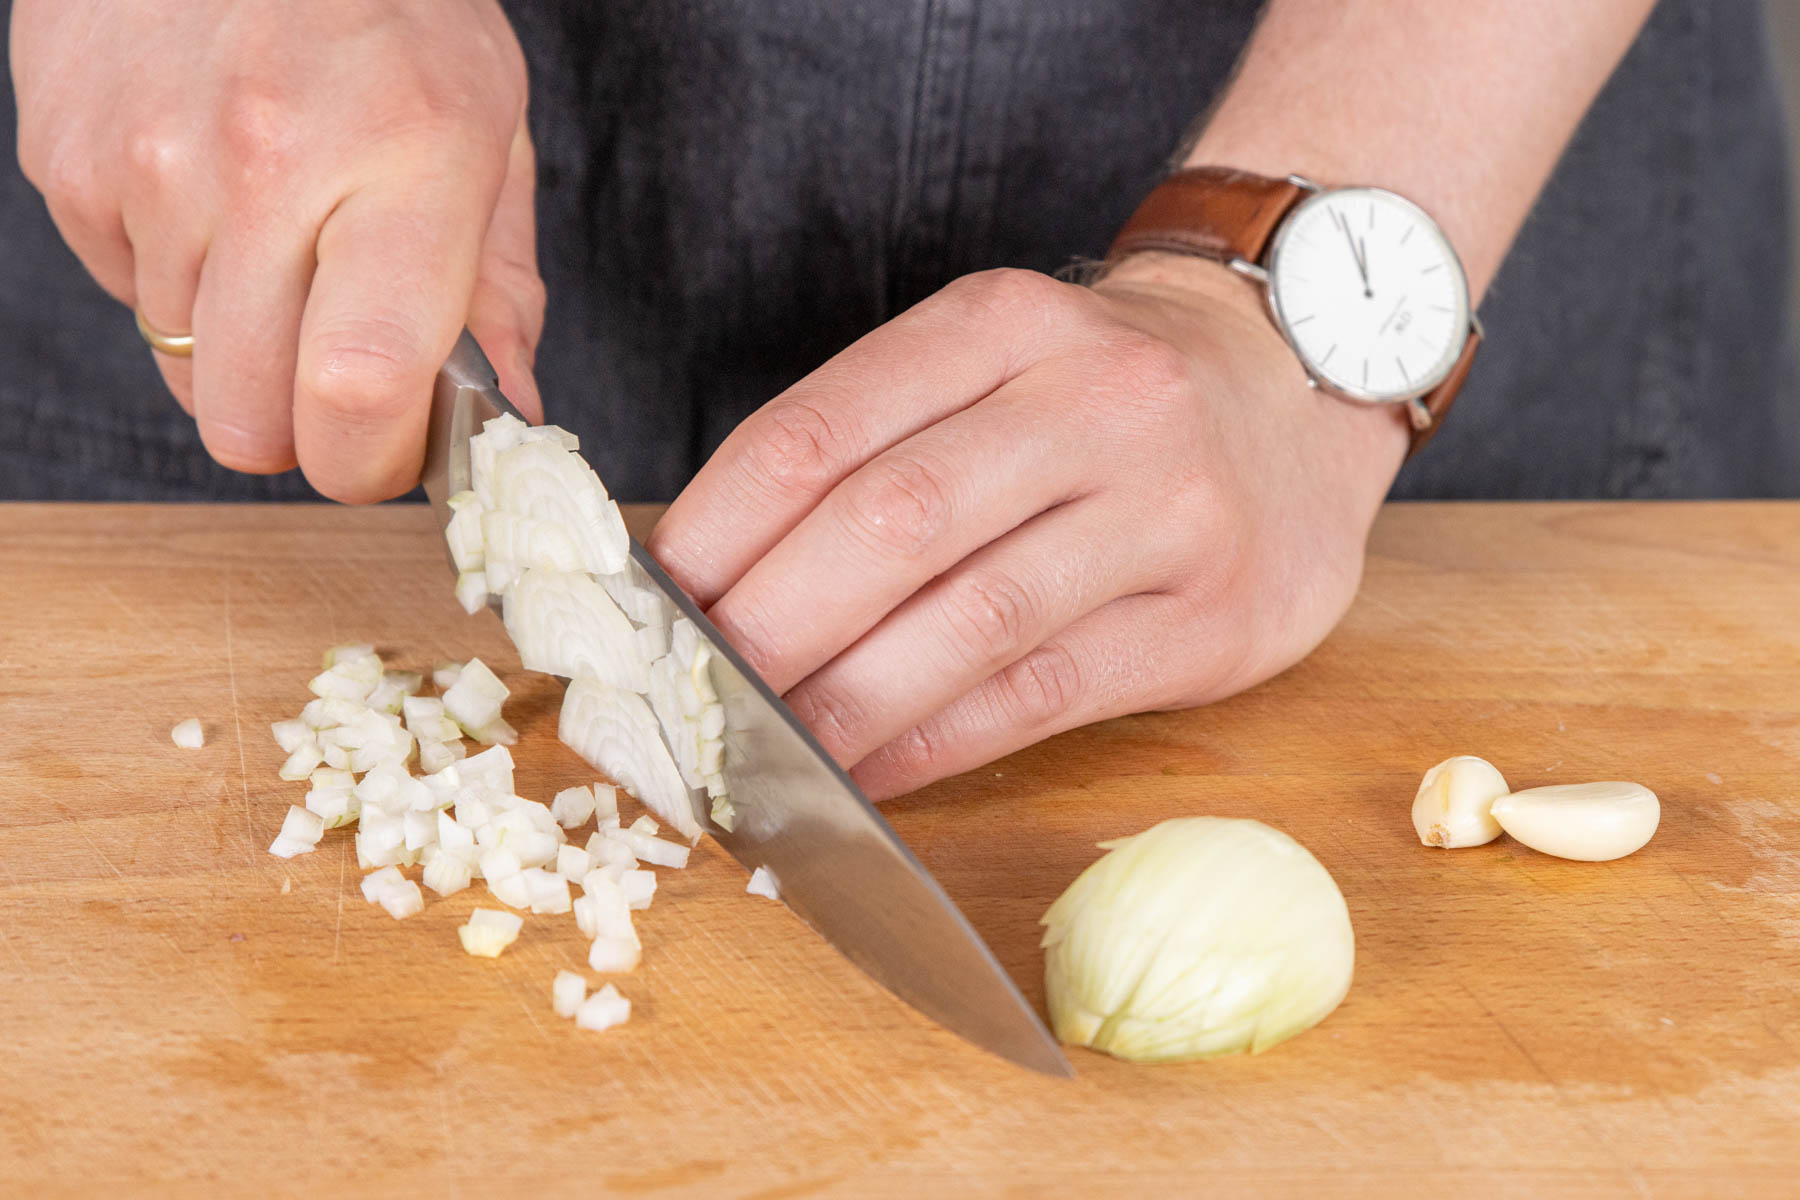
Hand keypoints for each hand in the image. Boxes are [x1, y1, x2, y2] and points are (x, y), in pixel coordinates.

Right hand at [10, 0, 543, 500]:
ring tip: (280, 243)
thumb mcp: (491, 128)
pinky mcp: (68, 161)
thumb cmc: (391, 9)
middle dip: (301, 429)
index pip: (359, 386)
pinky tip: (215, 197)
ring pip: (183, 370)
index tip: (392, 451)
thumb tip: (512, 414)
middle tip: (339, 373)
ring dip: (239, 347)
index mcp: (405, 159)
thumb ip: (501, 287)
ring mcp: (149, 163)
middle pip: (249, 419)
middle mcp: (267, 163)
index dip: (371, 460)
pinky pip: (127, 296)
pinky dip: (177, 279)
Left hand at [650, 259, 1408, 799]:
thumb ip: (875, 447)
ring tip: (759, 755)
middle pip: (894, 522)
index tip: (651, 602)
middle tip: (686, 698)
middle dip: (769, 624)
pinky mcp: (1212, 616)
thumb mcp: (995, 361)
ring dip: (846, 701)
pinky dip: (940, 742)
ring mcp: (1168, 508)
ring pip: (972, 618)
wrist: (1296, 386)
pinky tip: (869, 775)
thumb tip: (713, 578)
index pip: (828, 427)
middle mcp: (1094, 400)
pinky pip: (1046, 692)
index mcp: (1005, 323)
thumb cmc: (1100, 396)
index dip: (721, 525)